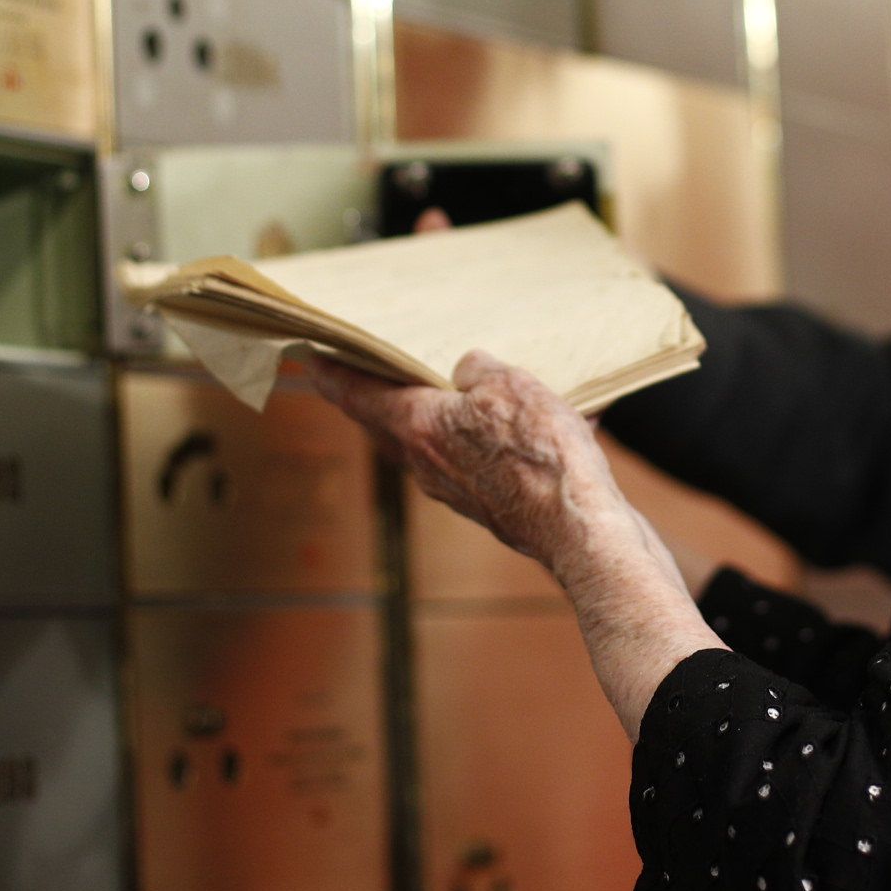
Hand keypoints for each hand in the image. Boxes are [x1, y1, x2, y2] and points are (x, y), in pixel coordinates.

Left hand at [312, 350, 628, 572]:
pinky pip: (475, 463)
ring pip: (432, 447)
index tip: (311, 360)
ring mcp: (459, 490)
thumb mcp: (509, 387)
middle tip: (366, 376)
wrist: (579, 530)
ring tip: (448, 394)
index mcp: (420, 428)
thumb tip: (468, 371)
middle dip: (374, 400)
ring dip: (431, 422)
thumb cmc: (542, 458)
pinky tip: (518, 427)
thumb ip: (480, 372)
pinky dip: (480, 442)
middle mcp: (428, 464)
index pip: (359, 396)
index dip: (333, 375)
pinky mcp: (493, 505)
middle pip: (387, 425)